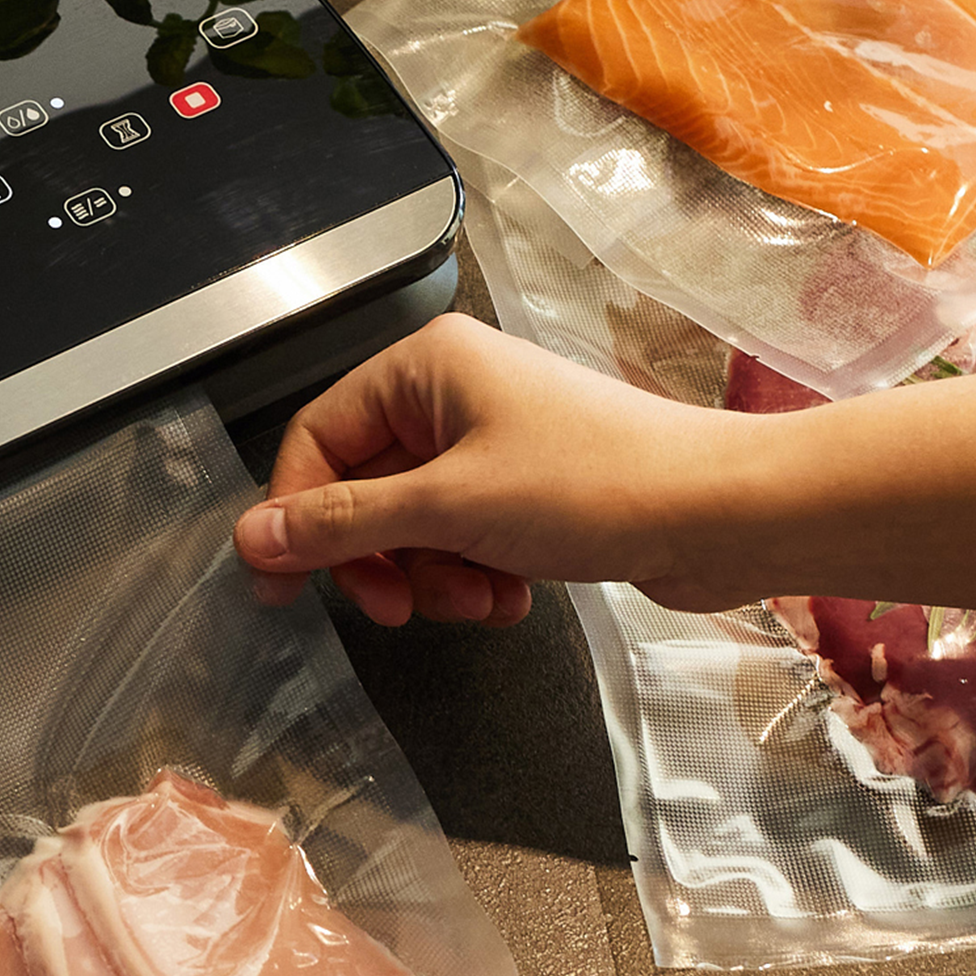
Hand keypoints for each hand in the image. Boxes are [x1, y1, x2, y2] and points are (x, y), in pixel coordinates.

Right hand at [233, 314, 745, 623]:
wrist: (722, 513)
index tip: (282, 586)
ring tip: (479, 598)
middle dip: (379, 558)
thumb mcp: (448, 508)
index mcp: (425, 369)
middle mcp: (453, 394)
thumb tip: (253, 538)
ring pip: (411, 525)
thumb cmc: (598, 485)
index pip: (316, 440)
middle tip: (393, 607)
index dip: (294, 517)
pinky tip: (512, 595)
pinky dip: (472, 575)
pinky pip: (460, 539)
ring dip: (432, 576)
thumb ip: (342, 525)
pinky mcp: (527, 489)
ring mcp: (493, 442)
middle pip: (361, 488)